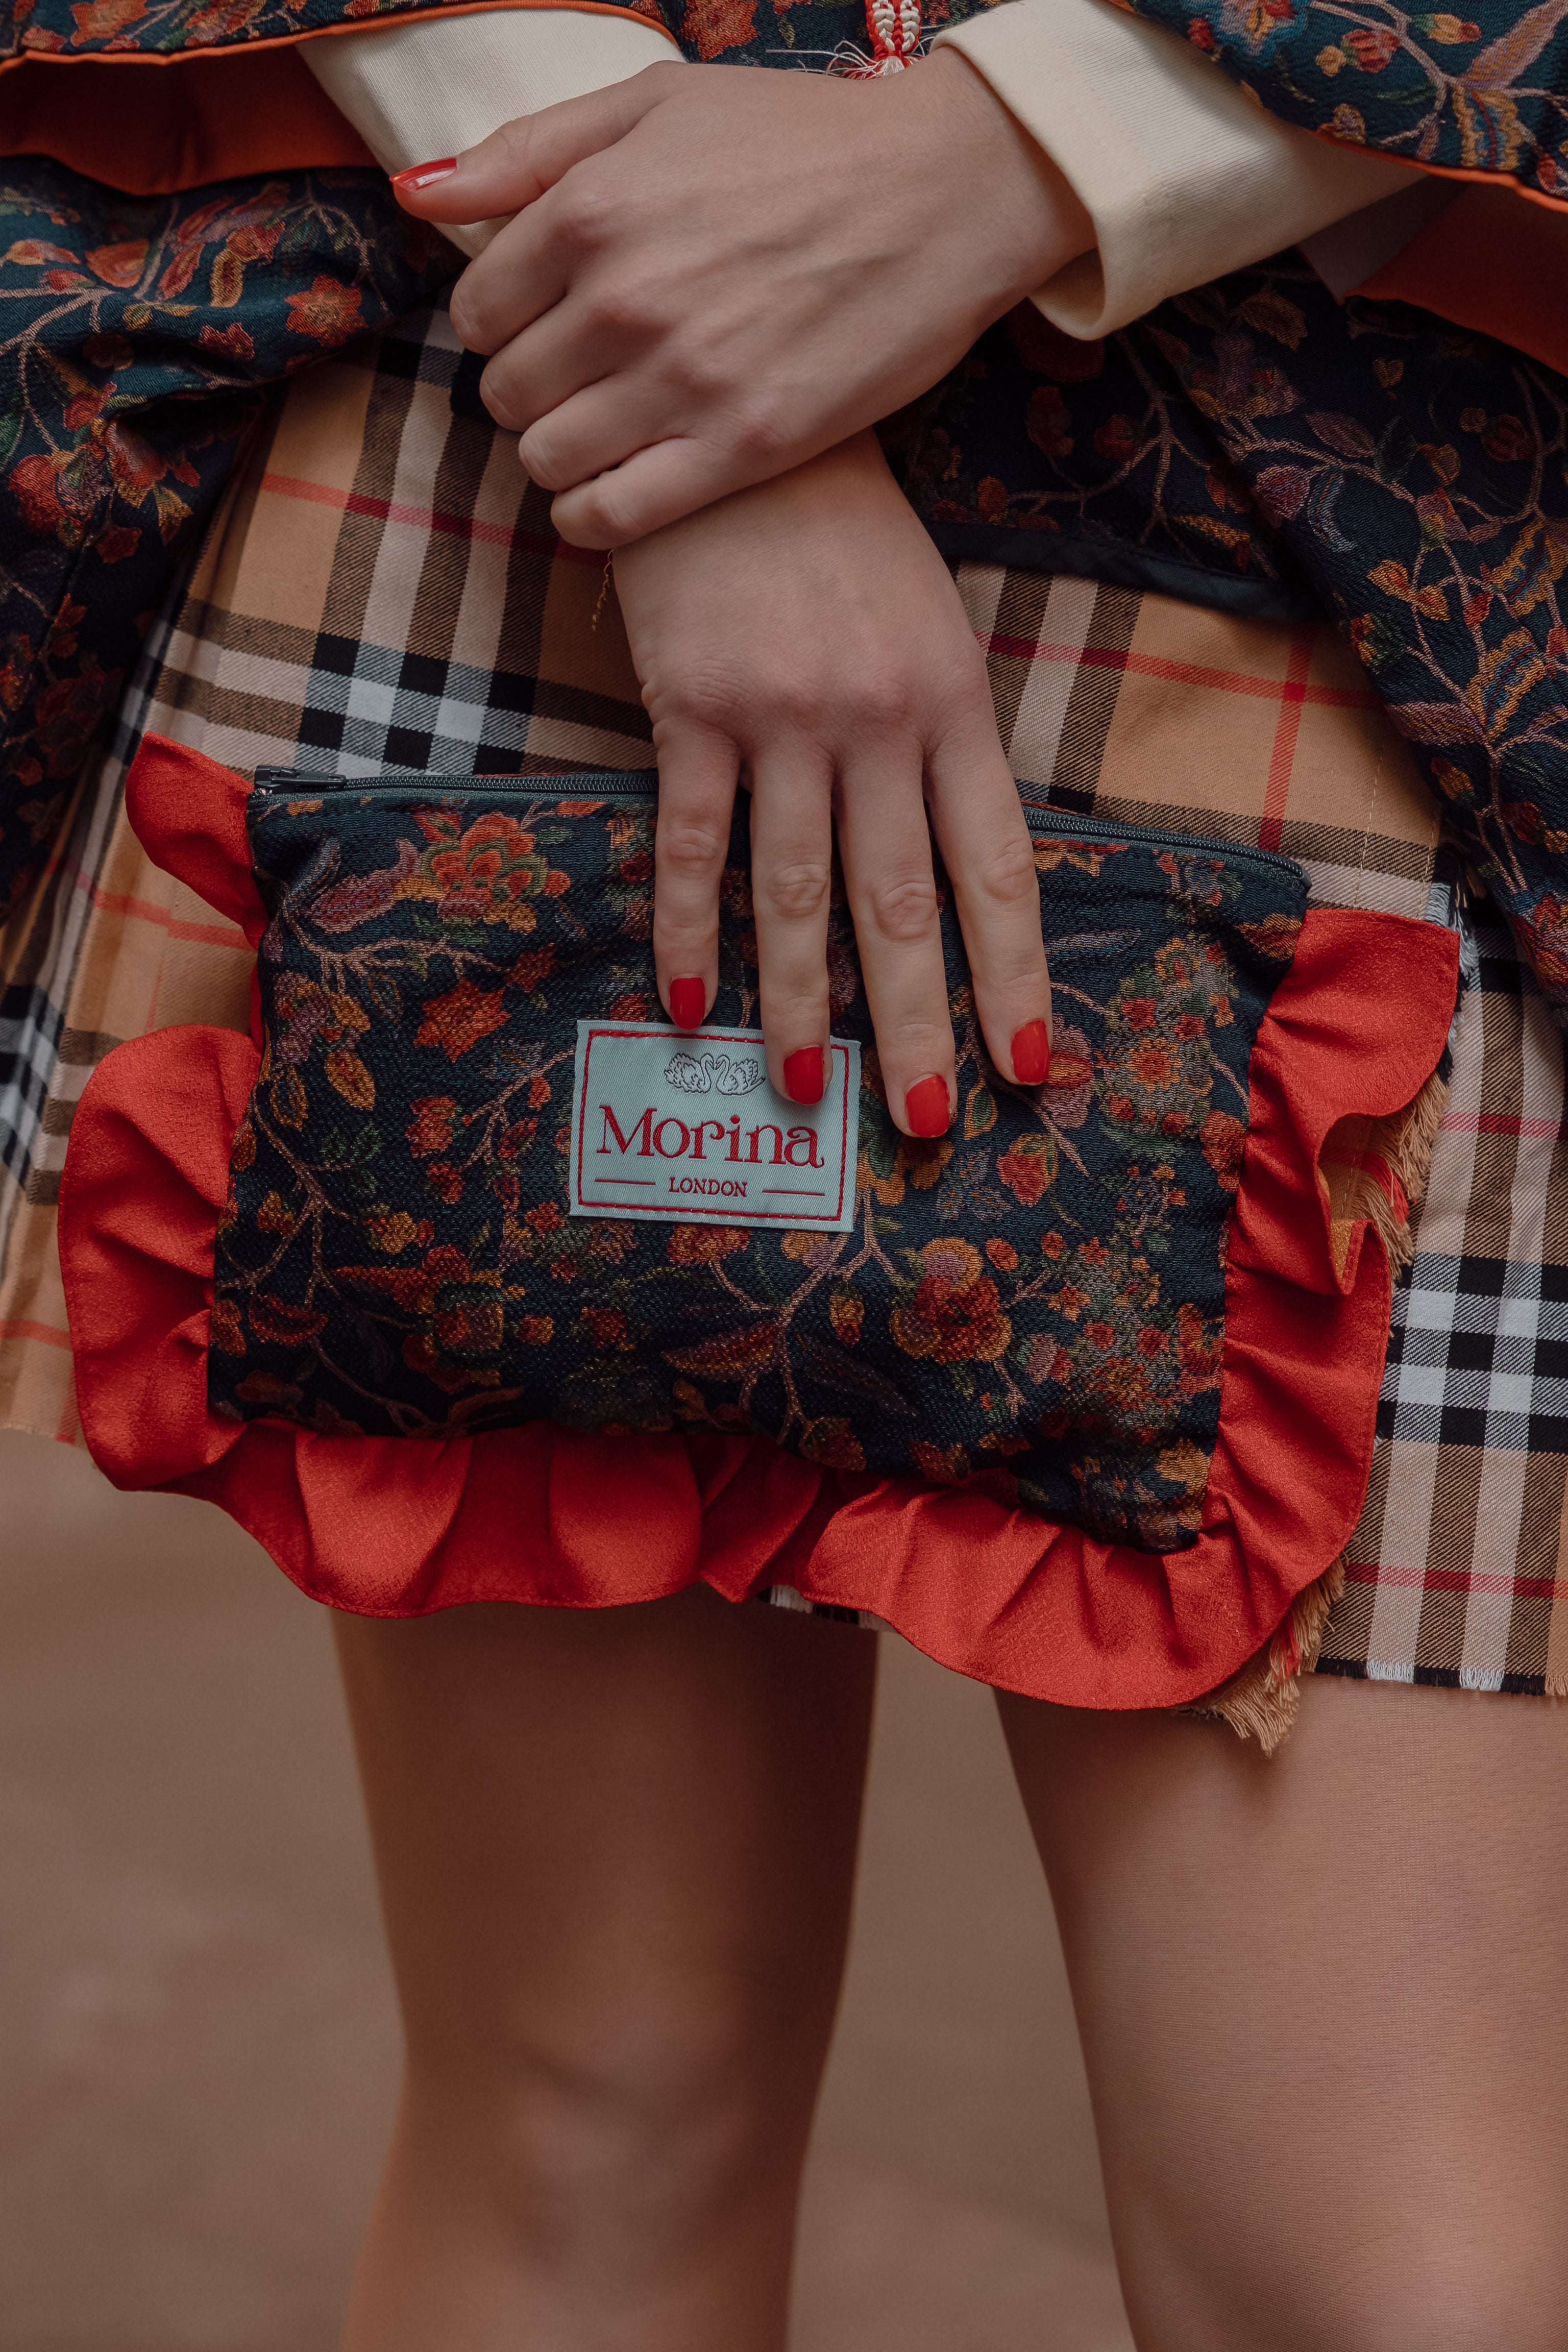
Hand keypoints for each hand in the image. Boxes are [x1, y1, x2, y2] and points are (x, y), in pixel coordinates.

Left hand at [393, 55, 1091, 548]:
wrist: (944, 190)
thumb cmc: (801, 138)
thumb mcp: (655, 104)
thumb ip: (528, 150)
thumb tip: (416, 194)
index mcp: (592, 210)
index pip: (476, 312)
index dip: (502, 327)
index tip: (543, 328)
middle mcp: (625, 298)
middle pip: (507, 393)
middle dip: (529, 393)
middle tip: (580, 384)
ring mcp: (683, 379)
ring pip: (549, 460)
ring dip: (559, 458)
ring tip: (601, 434)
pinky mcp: (742, 446)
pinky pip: (614, 515)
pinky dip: (592, 518)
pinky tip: (611, 497)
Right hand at [610, 430, 1051, 1132]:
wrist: (736, 416)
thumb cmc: (841, 528)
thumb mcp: (928, 622)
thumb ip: (939, 739)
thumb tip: (946, 866)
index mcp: (956, 703)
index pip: (997, 869)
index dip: (1013, 976)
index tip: (1028, 1065)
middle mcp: (882, 721)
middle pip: (906, 905)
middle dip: (918, 1024)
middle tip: (930, 1121)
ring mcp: (786, 717)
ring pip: (802, 893)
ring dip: (805, 1005)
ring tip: (810, 1095)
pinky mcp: (694, 706)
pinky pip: (696, 845)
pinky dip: (693, 932)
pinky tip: (692, 1009)